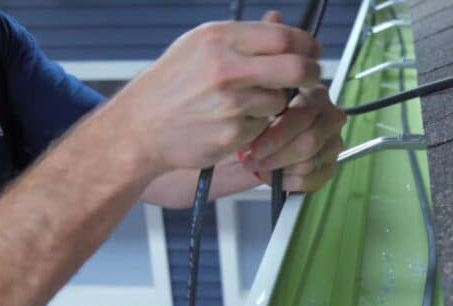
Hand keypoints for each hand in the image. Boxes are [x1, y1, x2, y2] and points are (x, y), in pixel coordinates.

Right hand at [107, 20, 322, 176]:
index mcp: (219, 38)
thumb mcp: (199, 46)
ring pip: (280, 101)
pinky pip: (263, 126)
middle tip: (311, 77)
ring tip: (245, 104)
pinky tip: (229, 122)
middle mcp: (226, 68)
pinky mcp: (233, 133)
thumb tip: (283, 25)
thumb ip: (244, 37)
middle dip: (310, 73)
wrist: (140, 127)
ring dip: (273, 103)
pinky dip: (255, 126)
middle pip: (295, 68)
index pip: (282, 36)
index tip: (312, 51)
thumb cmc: (171, 85)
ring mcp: (230, 103)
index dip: (306, 44)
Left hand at [240, 84, 346, 192]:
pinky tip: (276, 178)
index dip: (277, 137)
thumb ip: (263, 117)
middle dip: (277, 157)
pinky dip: (290, 183)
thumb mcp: (263, 109)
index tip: (255, 149)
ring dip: (281, 172)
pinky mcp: (331, 166)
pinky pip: (312, 180)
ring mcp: (335, 143)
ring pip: (309, 164)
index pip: (301, 118)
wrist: (273, 136)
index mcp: (316, 95)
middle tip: (254, 163)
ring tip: (261, 169)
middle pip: (309, 143)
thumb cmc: (267, 119)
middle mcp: (332, 118)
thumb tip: (254, 136)